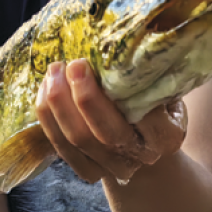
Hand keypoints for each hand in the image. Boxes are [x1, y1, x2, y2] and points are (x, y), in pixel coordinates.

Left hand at [35, 59, 186, 184]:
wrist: (143, 143)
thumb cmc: (153, 104)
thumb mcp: (163, 87)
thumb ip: (150, 74)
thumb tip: (132, 40)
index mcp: (166, 137)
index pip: (149, 117)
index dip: (128, 92)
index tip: (112, 62)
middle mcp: (141, 157)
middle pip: (107, 133)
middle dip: (85, 97)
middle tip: (74, 64)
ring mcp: (112, 167)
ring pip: (78, 140)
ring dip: (59, 103)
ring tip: (54, 71)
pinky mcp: (88, 171)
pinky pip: (60, 147)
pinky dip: (48, 118)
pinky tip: (44, 90)